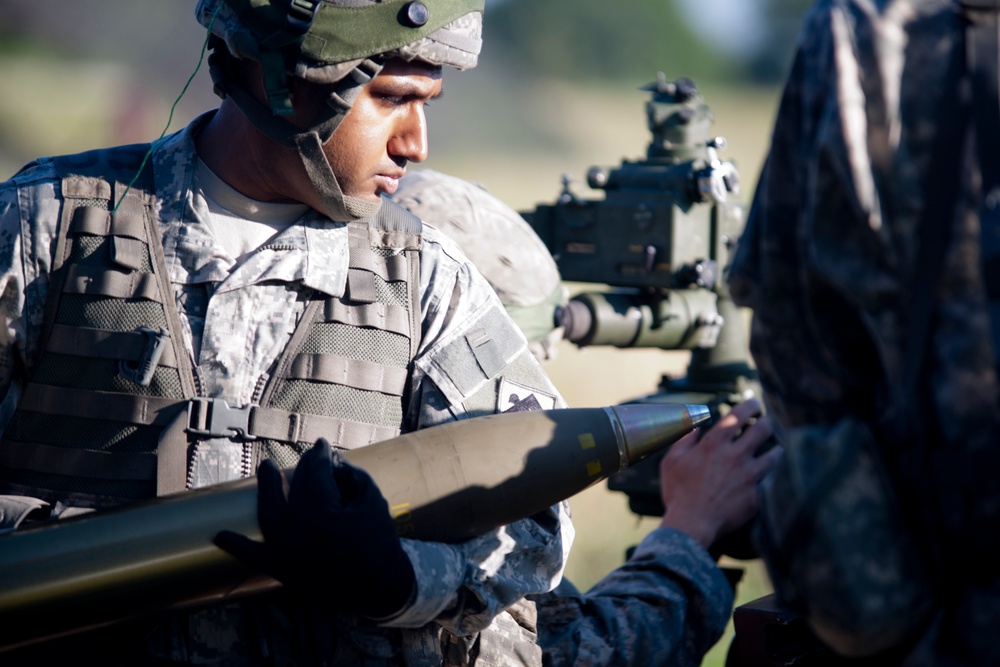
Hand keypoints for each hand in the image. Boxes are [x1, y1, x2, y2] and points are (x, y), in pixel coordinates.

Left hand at [215, 439, 415, 617]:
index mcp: (327, 512)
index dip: (319, 455)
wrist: (378, 584)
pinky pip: (256, 557)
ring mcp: (289, 552)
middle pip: (294, 488)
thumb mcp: (371, 499)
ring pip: (269, 512)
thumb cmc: (378, 538)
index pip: (317, 473)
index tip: (321, 446)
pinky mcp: (284, 570)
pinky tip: (220, 535)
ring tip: (266, 468)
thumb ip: (351, 474)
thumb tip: (329, 459)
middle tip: (304, 457)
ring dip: (264, 488)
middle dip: (300, 467)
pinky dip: (237, 546)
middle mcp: (302, 531)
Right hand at [658, 398, 781, 548]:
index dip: (750, 405)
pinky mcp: (757, 495)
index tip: (755, 403)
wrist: (692, 525)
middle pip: (762, 430)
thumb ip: (684, 441)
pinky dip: (776, 474)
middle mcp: (735, 455)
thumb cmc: (679, 494)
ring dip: (776, 448)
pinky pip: (773, 480)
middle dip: (767, 423)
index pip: (738, 415)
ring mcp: (749, 475)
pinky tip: (777, 474)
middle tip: (767, 424)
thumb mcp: (671, 462)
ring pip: (774, 454)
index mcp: (714, 444)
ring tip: (777, 448)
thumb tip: (695, 428)